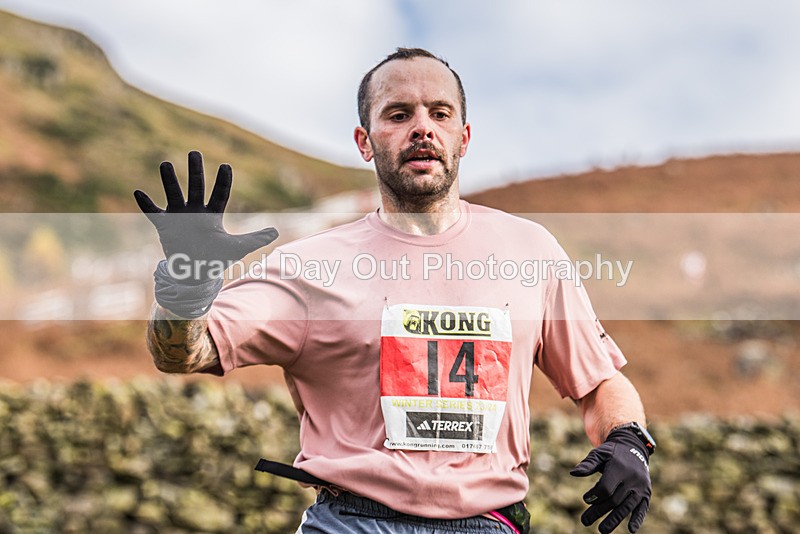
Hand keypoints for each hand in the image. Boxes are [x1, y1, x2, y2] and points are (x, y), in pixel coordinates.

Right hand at [134, 150, 277, 280]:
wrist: (196, 273)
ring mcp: (179, 217)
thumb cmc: (217, 259)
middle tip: (194, 152)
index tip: (225, 165)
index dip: (223, 181)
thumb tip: (276, 231)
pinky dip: (146, 204)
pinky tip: (138, 192)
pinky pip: (153, 213)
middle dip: (195, 171)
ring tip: (165, 163)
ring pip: (174, 194)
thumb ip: (256, 238)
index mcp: (213, 215)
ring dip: (169, 180)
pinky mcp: (165, 226)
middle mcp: (196, 211)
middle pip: (196, 187)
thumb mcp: (238, 248)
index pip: (220, 194)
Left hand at [570, 427, 650, 532]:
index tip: (586, 499)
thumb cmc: (612, 453)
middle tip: (585, 521)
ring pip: (626, 507)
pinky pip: (643, 508)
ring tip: (602, 531)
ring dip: (614, 520)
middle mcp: (632, 479)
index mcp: (619, 468)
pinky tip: (631, 530)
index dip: (594, 496)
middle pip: (614, 500)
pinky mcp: (646, 494)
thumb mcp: (599, 454)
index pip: (606, 488)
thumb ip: (587, 464)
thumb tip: (573, 473)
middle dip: (599, 511)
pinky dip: (638, 519)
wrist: (633, 448)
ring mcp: (640, 488)